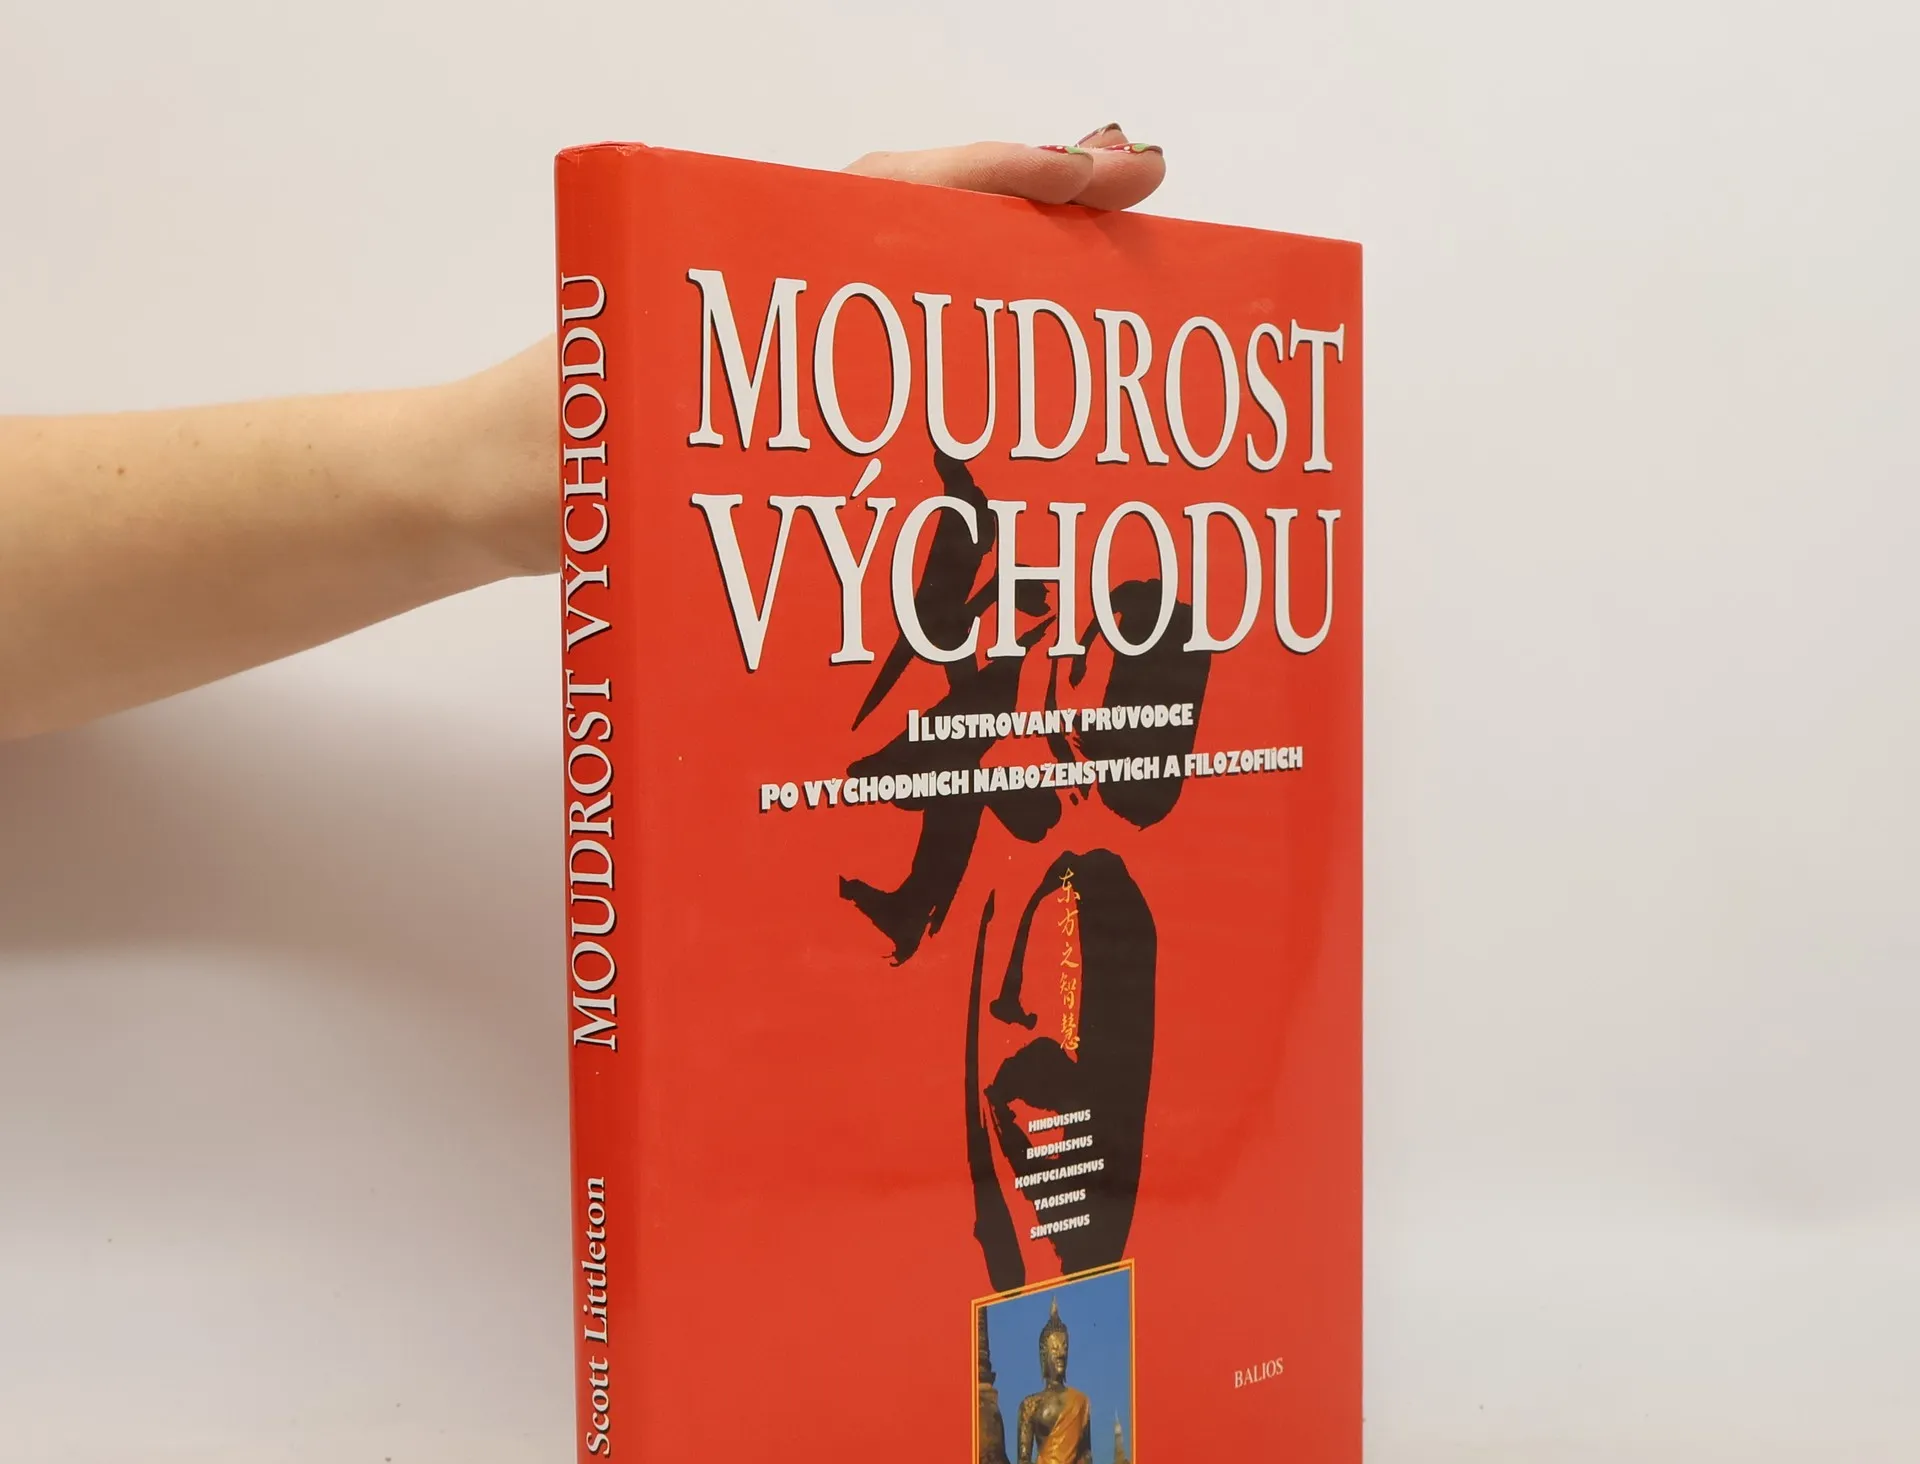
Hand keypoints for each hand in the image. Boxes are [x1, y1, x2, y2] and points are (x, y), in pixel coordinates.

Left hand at [480, 125, 1167, 577]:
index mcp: (748, 256)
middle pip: (932, 220)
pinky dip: (962, 349)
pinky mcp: (784, 388)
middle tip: (1142, 188)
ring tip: (1110, 262)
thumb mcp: (623, 421)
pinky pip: (891, 351)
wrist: (479, 494)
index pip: (900, 194)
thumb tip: (806, 411)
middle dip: (1040, 201)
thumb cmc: (544, 457)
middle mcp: (778, 277)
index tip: (1099, 171)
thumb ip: (699, 412)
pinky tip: (1020, 376)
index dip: (1006, 179)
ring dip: (1012, 273)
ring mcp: (786, 329)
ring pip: (921, 281)